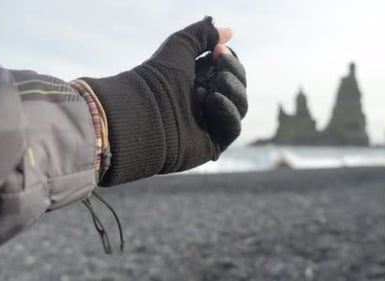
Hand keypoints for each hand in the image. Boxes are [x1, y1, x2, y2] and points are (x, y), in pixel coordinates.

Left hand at [82, 17, 246, 185]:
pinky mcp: (214, 144)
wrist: (144, 112)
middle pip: (238, 87)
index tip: (219, 50)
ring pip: (240, 107)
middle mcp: (205, 104)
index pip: (228, 70)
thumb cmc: (157, 79)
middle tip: (220, 63)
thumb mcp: (180, 46)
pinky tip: (214, 100)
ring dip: (233, 90)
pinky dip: (228, 111)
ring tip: (215, 86)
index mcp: (197, 82)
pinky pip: (233, 127)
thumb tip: (228, 32)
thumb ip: (203, 34)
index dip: (229, 59)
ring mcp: (211, 125)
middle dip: (233, 73)